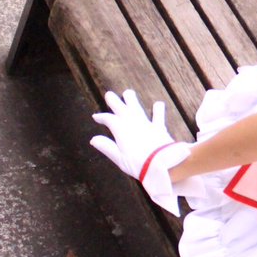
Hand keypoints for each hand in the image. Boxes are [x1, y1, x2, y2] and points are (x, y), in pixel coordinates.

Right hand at [90, 90, 189, 215]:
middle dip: (115, 101)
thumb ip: (107, 147)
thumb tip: (93, 139)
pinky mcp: (159, 128)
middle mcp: (133, 123)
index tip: (96, 116)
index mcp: (121, 129)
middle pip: (122, 109)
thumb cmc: (138, 164)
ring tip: (128, 92)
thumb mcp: (119, 158)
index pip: (109, 119)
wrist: (163, 164)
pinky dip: (158, 110)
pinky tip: (158, 103)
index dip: (102, 117)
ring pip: (137, 108)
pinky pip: (158, 116)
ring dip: (132, 100)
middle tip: (109, 94)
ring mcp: (147, 124)